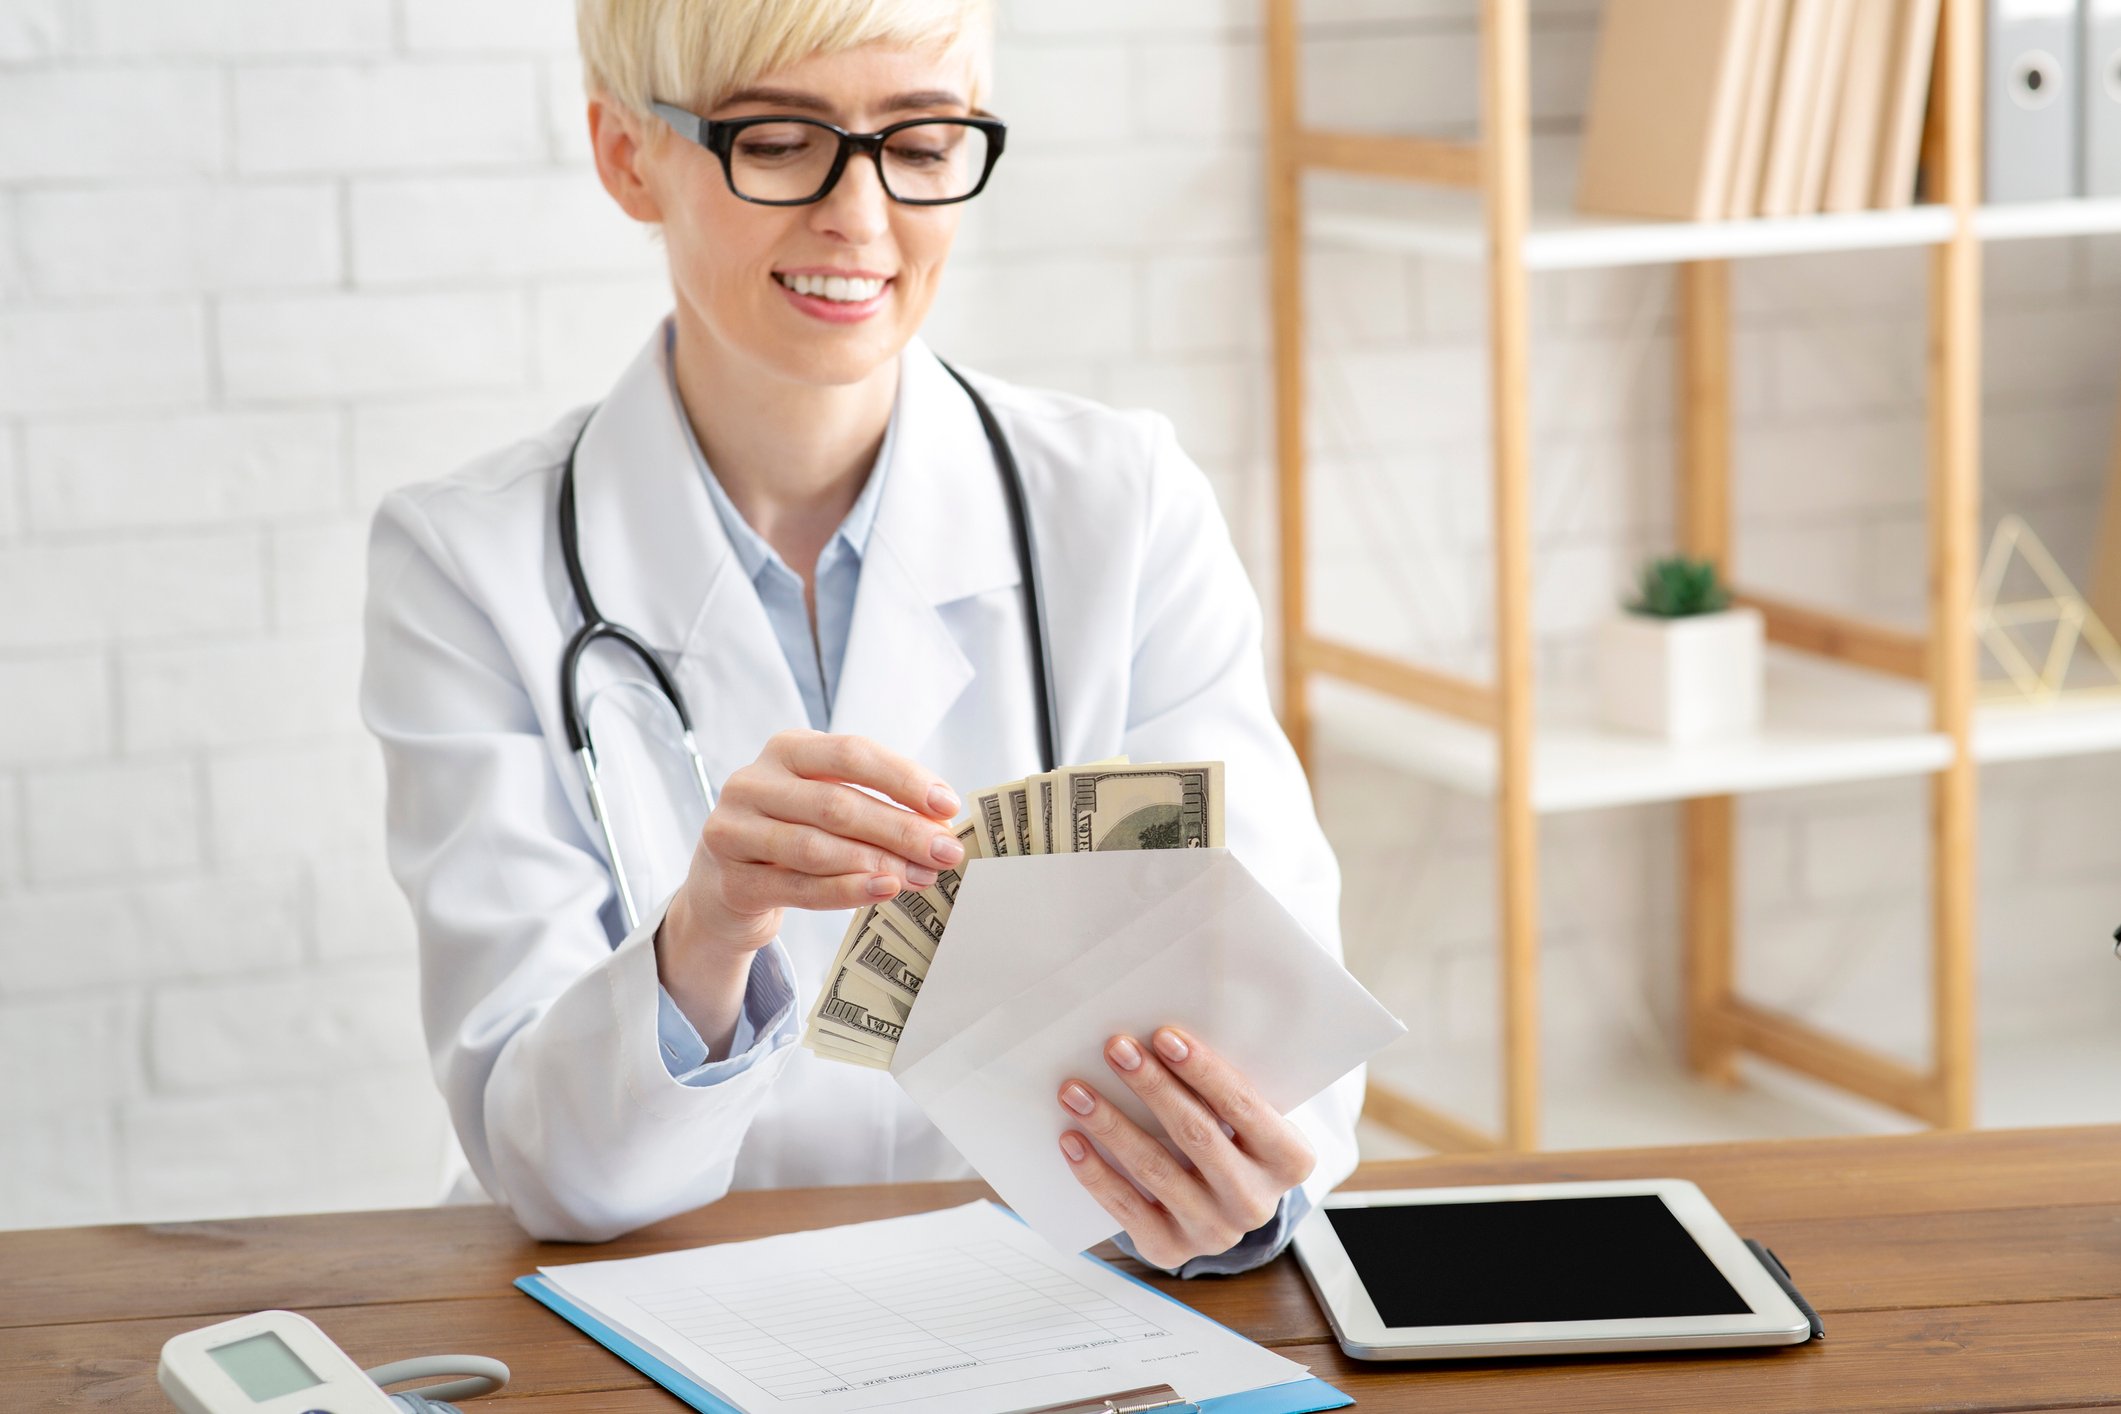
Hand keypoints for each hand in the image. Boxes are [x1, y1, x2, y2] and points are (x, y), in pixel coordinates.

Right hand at [662, 729, 963, 970]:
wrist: (725, 887)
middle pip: (837, 804)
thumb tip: (938, 827)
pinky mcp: (731, 881)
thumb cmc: (791, 834)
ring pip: (816, 847)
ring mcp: (733, 831)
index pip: (851, 754)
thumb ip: (873, 804)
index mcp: (785, 749)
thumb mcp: (824, 802)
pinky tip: (882, 890)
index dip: (903, 779)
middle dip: (900, 829)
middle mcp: (752, 783)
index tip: (947, 806)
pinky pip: (798, 887)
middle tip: (945, 851)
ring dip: (878, 862)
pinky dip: (846, 891)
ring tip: (921, 876)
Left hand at [1057, 1027, 1314, 1269]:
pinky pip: (1127, 1207)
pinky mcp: (1171, 1250)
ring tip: (1075, 1091)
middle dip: (1151, 1086)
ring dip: (1110, 1124)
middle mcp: (1256, 1202)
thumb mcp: (1247, 1116)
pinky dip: (1096, 1172)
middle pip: (1196, 1134)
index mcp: (1289, 1160)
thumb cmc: (1233, 1137)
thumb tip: (1159, 1040)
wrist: (1225, 1204)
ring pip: (1155, 1169)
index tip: (1163, 1036)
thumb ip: (1222, 1088)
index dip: (1202, 1070)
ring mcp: (1214, 1231)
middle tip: (1115, 1048)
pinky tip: (1072, 1140)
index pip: (1243, 1106)